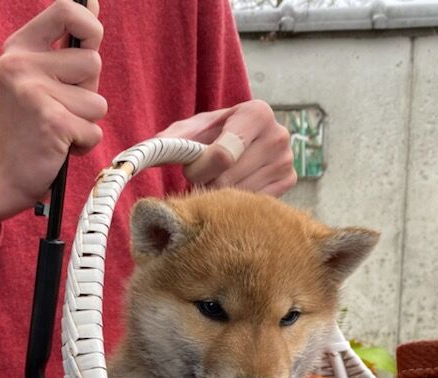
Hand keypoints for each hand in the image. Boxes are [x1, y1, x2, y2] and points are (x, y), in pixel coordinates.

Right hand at [0, 0, 105, 235]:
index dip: (90, 25)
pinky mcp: (50, 122)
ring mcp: (33, 93)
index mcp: (19, 48)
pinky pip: (94, 129)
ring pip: (98, 100)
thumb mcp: (39, 76)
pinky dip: (84, 143)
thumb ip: (66, 43)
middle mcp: (21, 65)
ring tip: (59, 127)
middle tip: (60, 106)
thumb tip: (92, 4)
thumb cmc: (30, 125)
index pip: (66, 9)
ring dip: (86, 120)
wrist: (4, 174)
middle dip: (88, 90)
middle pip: (93, 61)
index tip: (88, 42)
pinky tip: (60, 146)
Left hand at [158, 100, 296, 197]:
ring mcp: (286, 161)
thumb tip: (148, 153)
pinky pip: (252, 205)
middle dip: (207, 183)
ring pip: (239, 196)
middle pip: (228, 180)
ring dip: (219, 195)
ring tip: (219, 180)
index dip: (200, 169)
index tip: (191, 169)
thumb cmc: (214, 134)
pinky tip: (232, 189)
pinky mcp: (289, 183)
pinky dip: (235, 202)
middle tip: (203, 176)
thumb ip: (172, 140)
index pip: (223, 155)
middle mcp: (278, 135)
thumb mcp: (193, 130)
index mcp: (257, 113)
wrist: (246, 141)